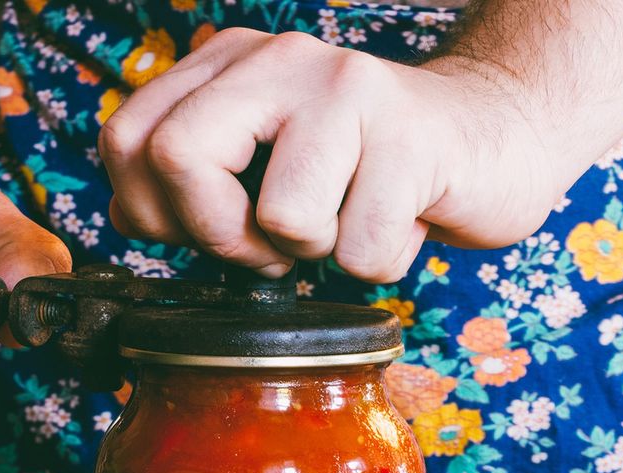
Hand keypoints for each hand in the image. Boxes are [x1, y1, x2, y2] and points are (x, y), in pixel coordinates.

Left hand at [98, 29, 559, 282]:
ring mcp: (346, 90)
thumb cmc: (374, 170)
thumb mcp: (270, 164)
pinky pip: (362, 249)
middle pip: (176, 157)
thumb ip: (200, 180)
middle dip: (219, 236)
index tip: (207, 235)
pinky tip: (403, 221)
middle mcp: (280, 60)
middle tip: (270, 250)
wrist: (495, 137)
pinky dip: (381, 263)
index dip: (153, 214)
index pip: (126, 140)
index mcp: (231, 64)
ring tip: (352, 223)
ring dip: (316, 253)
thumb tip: (136, 218)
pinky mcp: (410, 136)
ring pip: (281, 217)